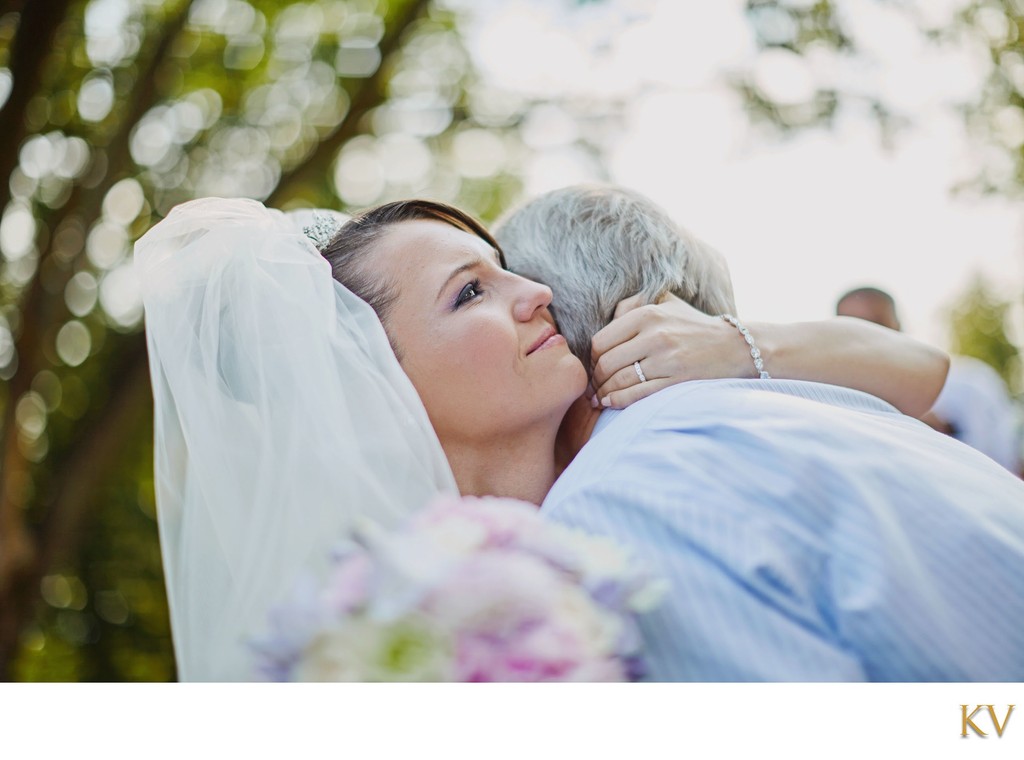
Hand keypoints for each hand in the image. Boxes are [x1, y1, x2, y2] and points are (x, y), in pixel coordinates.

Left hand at [590, 293, 750, 408]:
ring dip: (604, 393)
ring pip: (620, 380)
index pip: (601, 340)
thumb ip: (634, 304)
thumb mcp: (666, 303)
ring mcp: (667, 359)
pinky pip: (637, 394)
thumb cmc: (694, 326)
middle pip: (607, 362)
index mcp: (648, 313)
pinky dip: (618, 401)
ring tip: (599, 398)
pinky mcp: (677, 380)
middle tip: (593, 387)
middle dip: (595, 378)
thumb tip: (608, 317)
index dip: (592, 358)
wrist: (735, 346)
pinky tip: (610, 404)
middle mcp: (655, 334)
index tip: (594, 366)